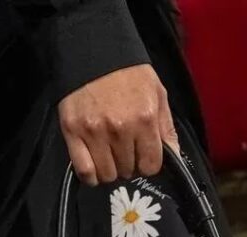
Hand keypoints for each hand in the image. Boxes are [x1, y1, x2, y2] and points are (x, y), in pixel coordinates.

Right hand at [58, 64, 178, 185]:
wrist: (93, 50)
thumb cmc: (128, 73)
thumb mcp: (157, 93)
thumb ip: (166, 127)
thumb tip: (174, 156)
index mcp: (144, 119)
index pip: (150, 166)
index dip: (148, 165)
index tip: (142, 157)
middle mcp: (120, 129)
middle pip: (128, 171)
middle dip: (129, 164)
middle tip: (124, 150)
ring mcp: (95, 132)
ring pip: (107, 175)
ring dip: (110, 170)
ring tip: (109, 155)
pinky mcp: (73, 132)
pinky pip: (84, 171)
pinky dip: (91, 175)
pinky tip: (95, 166)